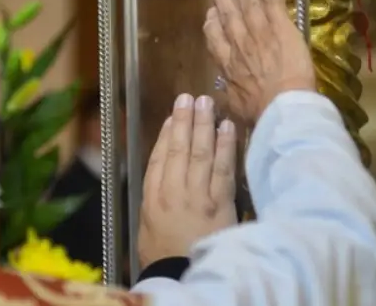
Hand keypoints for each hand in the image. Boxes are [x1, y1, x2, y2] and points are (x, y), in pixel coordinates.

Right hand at [138, 94, 237, 267]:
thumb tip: (162, 175)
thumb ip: (154, 201)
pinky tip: (227, 127)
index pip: (158, 160)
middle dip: (184, 121)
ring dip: (204, 125)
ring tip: (207, 103)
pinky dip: (225, 146)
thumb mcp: (148, 228)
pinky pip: (223, 168)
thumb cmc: (165, 258)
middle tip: (189, 98)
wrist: (184, 277)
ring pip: (201, 153)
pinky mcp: (220, 203)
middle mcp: (173, 193)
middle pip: (179, 150)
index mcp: (152, 199)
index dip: (166, 136)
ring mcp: (197, 196)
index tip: (173, 118)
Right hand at [204, 0, 316, 124]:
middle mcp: (241, 46)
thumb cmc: (261, 113)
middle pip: (229, 16)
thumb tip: (224, 97)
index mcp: (229, 67)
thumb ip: (230, 97)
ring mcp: (260, 34)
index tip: (210, 14)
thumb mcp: (236, 109)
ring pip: (249, 4)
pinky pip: (275, 4)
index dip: (212, 25)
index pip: (216, 41)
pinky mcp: (281, 28)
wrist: (282, 106)